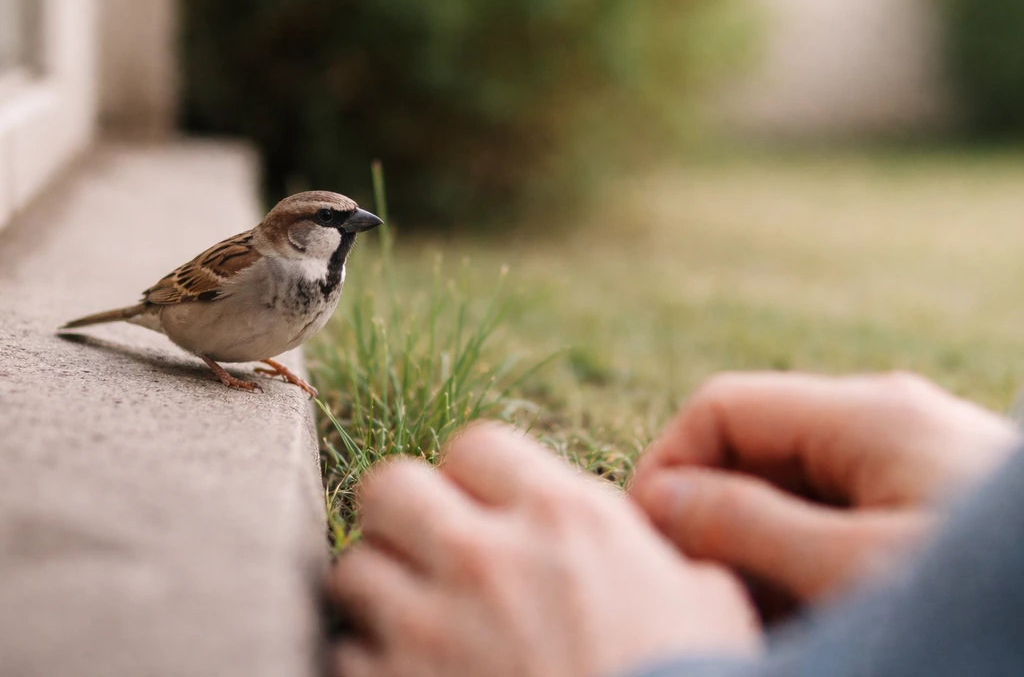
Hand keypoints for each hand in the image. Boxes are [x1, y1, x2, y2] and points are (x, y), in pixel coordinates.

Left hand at [329, 424, 760, 676]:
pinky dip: (370, 663)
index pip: (476, 443)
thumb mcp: (705, 600)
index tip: (484, 506)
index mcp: (565, 518)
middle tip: (429, 548)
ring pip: (355, 569)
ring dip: (380, 591)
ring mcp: (431, 630)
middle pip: (389, 485)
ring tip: (414, 620)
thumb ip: (646, 547)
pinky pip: (348, 653)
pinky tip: (409, 676)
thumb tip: (631, 535)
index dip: (474, 474)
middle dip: (404, 513)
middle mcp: (488, 559)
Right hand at [629, 372, 1019, 605]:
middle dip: (715, 519)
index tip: (649, 545)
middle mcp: (884, 423)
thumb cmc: (993, 603)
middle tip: (710, 601)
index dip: (668, 467)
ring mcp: (907, 464)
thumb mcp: (852, 570)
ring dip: (760, 550)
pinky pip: (837, 517)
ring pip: (793, 488)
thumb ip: (746, 525)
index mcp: (866, 415)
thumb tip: (661, 498)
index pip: (722, 407)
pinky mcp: (925, 504)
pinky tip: (815, 614)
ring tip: (767, 621)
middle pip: (755, 447)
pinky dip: (807, 562)